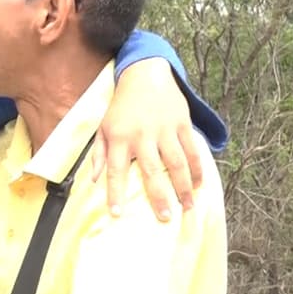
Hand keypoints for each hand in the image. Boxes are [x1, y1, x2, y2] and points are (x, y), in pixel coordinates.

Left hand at [92, 57, 202, 221]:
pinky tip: (199, 185)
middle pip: (151, 171)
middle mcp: (142, 135)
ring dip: (183, 187)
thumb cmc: (121, 107)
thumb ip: (98, 154)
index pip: (115, 170)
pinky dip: (197, 168)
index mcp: (119, 138)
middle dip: (159, 196)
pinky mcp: (182, 123)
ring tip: (187, 207)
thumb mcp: (103, 127)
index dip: (115, 192)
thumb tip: (93, 180)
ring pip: (176, 162)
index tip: (116, 213)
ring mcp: (164, 129)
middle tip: (165, 218)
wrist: (145, 74)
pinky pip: (192, 149)